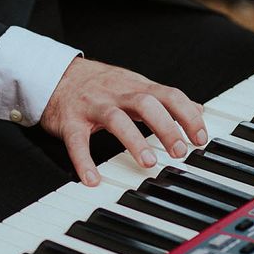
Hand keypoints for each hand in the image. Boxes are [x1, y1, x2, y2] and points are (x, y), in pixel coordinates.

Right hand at [40, 58, 206, 186]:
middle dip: (166, 127)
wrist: (53, 74)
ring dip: (134, 141)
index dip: (188, 116)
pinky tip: (93, 179)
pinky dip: (84, 161)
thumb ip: (165, 99)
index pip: (169, 95)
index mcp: (135, 86)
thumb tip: (198, 109)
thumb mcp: (135, 85)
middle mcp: (116, 94)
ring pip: (115, 119)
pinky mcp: (70, 121)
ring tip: (148, 163)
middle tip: (179, 151)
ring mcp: (92, 106)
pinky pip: (77, 141)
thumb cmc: (98, 84)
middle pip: (146, 103)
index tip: (200, 138)